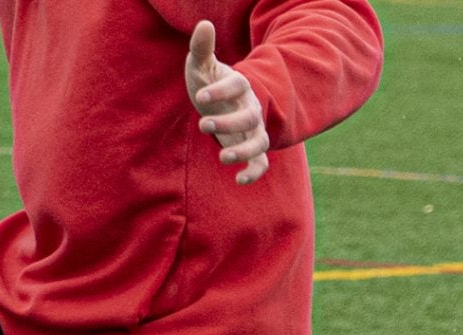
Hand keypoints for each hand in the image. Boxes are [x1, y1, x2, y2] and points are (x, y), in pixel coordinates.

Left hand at [186, 21, 270, 185]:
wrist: (223, 102)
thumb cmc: (210, 83)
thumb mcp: (202, 66)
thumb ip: (202, 48)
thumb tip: (203, 25)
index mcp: (238, 86)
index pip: (236, 85)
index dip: (221, 90)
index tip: (201, 97)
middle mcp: (249, 108)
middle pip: (248, 116)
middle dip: (228, 122)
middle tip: (203, 123)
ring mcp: (252, 129)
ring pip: (258, 141)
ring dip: (243, 150)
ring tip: (223, 156)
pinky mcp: (249, 148)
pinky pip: (261, 162)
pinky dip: (254, 171)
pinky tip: (239, 181)